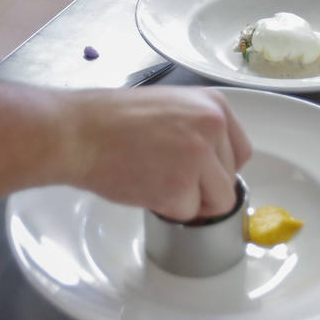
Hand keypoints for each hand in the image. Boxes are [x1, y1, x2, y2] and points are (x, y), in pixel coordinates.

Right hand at [63, 87, 252, 219]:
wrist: (79, 131)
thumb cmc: (113, 120)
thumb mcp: (170, 107)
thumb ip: (199, 130)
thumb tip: (215, 166)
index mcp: (214, 105)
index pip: (240, 152)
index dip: (218, 169)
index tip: (198, 172)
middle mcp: (213, 126)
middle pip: (230, 180)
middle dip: (203, 187)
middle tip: (165, 174)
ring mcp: (199, 157)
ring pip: (218, 202)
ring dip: (189, 201)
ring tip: (155, 180)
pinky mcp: (180, 186)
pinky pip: (188, 214)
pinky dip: (166, 209)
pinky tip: (144, 186)